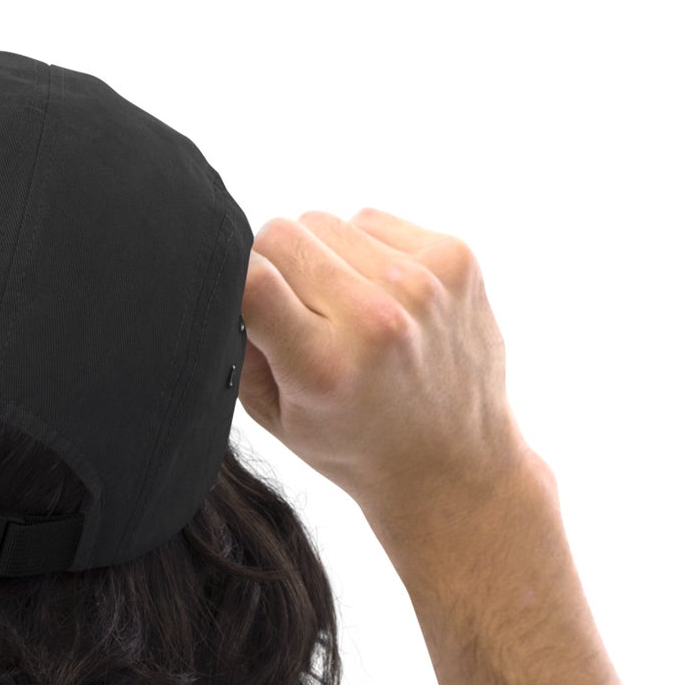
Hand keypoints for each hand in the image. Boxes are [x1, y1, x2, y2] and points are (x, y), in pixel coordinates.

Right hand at [238, 207, 541, 525]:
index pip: (251, 277)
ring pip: (326, 222)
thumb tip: (230, 276)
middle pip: (282, 235)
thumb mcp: (277, 419)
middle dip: (275, 267)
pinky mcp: (454, 257)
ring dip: (321, 257)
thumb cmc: (355, 444)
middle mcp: (374, 319)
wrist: (452, 463)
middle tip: (296, 313)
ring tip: (342, 309)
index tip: (246, 301)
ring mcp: (420, 283)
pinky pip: (372, 221)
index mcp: (322, 368)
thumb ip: (242, 347)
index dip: (237, 279)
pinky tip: (379, 296)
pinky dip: (364, 250)